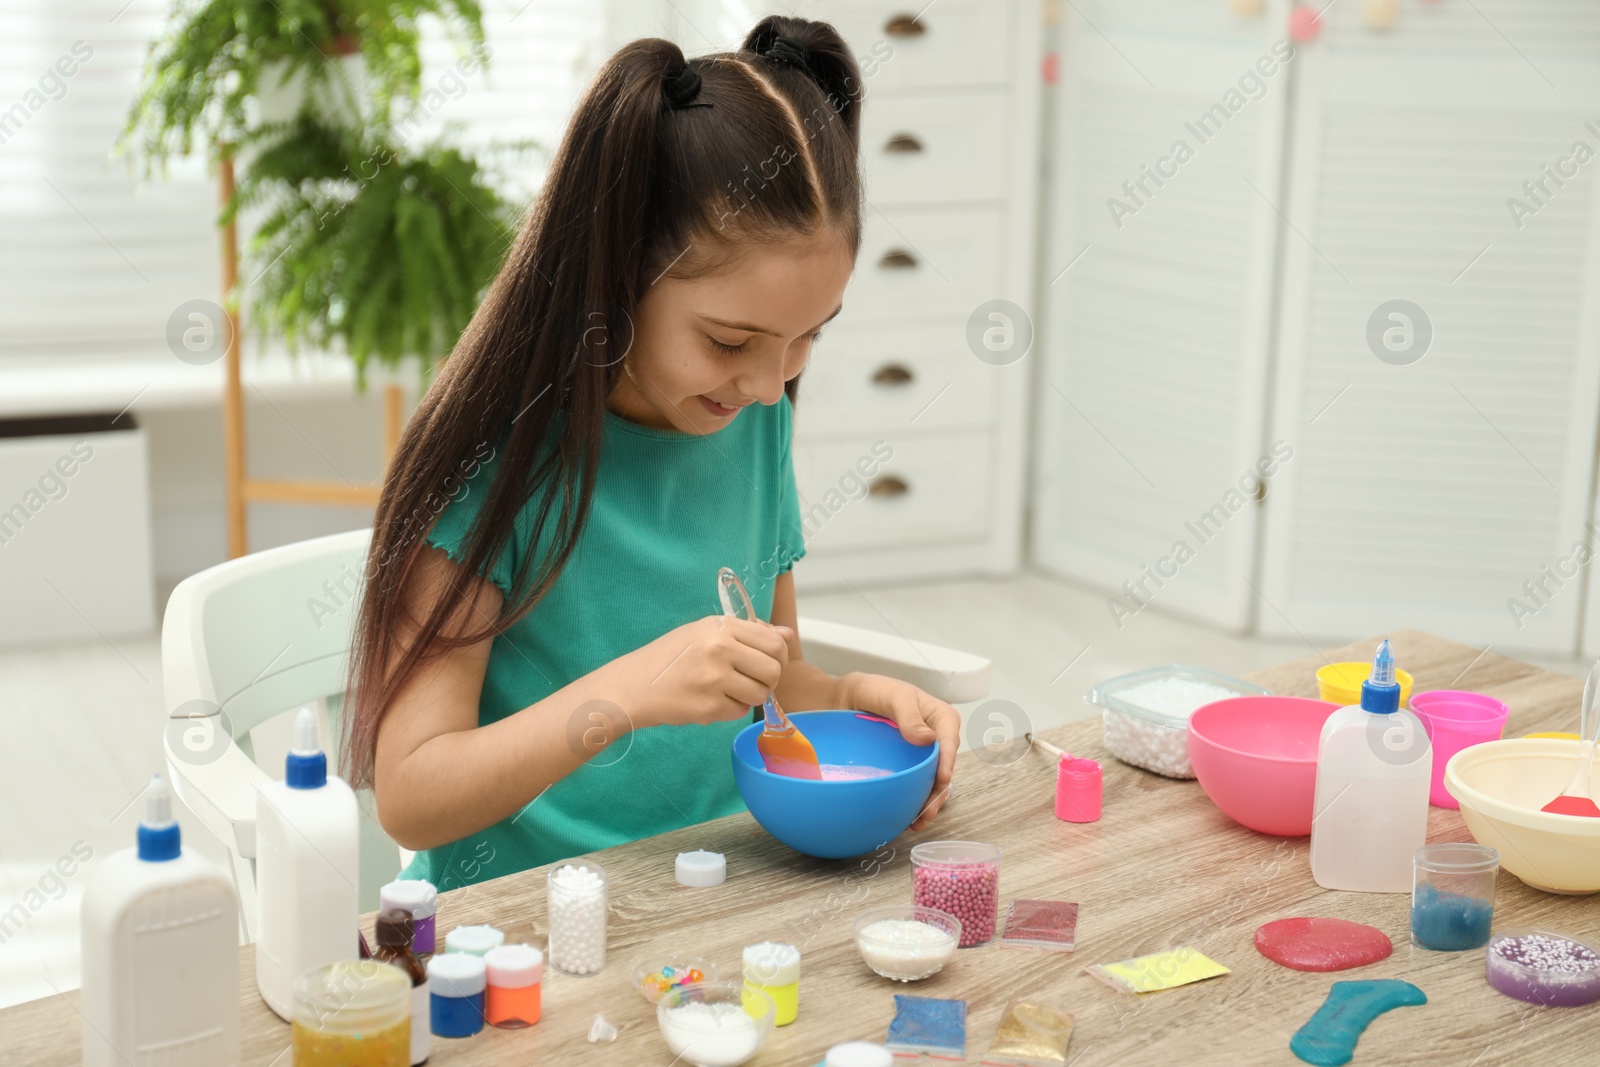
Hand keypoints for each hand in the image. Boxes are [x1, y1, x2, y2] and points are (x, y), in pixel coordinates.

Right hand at [612, 615, 792, 728]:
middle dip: (768, 680)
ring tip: (728, 691)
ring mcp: (714, 679)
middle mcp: (719, 649)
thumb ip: (748, 633)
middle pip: (773, 670)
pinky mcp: (708, 707)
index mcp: (720, 626)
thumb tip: (787, 635)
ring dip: (750, 696)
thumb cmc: (670, 657)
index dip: (778, 656)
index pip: (773, 642)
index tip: (768, 663)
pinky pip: (739, 711)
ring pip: (760, 693)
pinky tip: (711, 700)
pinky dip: (731, 709)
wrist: (631, 685)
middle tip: (750, 681)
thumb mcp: (705, 633)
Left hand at [841, 673, 959, 829]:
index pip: (950, 740)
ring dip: (927, 803)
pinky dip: (913, 801)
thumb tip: (928, 739)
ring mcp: (922, 756)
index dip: (948, 761)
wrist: (846, 701)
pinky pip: (916, 785)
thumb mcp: (893, 696)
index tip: (941, 779)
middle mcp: (936, 739)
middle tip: (926, 813)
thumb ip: (909, 715)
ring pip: (932, 782)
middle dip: (938, 792)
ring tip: (916, 822)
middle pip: (943, 768)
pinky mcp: (908, 767)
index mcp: (940, 717)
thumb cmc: (873, 691)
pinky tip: (905, 816)